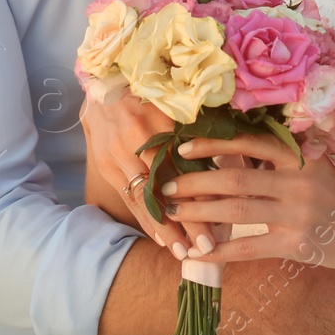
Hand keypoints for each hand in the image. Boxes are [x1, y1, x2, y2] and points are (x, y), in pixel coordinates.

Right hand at [79, 93, 215, 259]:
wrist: (101, 82)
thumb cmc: (150, 89)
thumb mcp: (176, 100)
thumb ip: (200, 126)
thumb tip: (233, 153)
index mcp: (160, 122)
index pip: (185, 168)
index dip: (202, 196)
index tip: (222, 217)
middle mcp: (135, 142)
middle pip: (164, 189)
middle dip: (184, 222)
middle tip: (204, 249)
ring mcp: (116, 156)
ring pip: (143, 199)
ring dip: (163, 229)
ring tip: (182, 253)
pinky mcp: (106, 166)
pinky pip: (127, 197)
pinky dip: (145, 219)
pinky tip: (161, 238)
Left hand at [163, 132, 334, 270]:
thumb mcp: (319, 166)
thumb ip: (286, 155)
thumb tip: (238, 144)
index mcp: (301, 157)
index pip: (250, 145)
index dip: (214, 145)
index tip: (184, 146)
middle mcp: (298, 182)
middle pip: (235, 179)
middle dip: (196, 182)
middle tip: (167, 185)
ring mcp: (297, 214)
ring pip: (237, 211)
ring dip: (201, 211)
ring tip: (175, 212)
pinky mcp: (297, 244)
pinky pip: (251, 246)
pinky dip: (222, 249)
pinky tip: (200, 252)